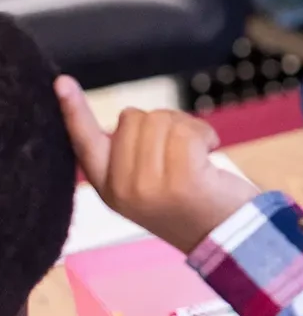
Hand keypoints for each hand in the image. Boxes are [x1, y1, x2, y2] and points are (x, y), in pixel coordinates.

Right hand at [55, 76, 256, 251]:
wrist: (228, 234)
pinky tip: (211, 150)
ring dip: (186, 126)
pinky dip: (204, 131)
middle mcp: (123, 189)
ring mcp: (150, 187)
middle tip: (183, 150)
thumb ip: (129, 156)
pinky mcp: (182, 181)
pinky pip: (186, 130)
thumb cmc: (191, 201)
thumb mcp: (148, 184)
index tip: (62, 81)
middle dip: (163, 122)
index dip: (74, 111)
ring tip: (198, 153)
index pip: (85, 144)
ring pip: (160, 120)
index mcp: (108, 188)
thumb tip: (127, 118)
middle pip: (133, 119)